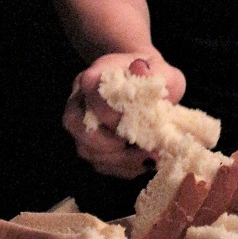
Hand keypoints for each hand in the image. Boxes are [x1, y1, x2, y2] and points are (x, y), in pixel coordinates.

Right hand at [62, 53, 185, 177]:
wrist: (149, 84)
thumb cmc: (154, 77)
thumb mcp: (160, 71)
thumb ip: (152, 72)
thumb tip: (140, 69)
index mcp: (95, 77)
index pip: (88, 90)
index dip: (109, 109)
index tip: (134, 118)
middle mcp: (81, 101)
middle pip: (77, 127)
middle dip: (110, 143)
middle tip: (142, 147)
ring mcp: (83, 126)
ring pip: (86, 150)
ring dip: (119, 160)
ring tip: (148, 157)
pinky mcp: (93, 146)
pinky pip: (100, 165)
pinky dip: (123, 169)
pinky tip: (144, 163)